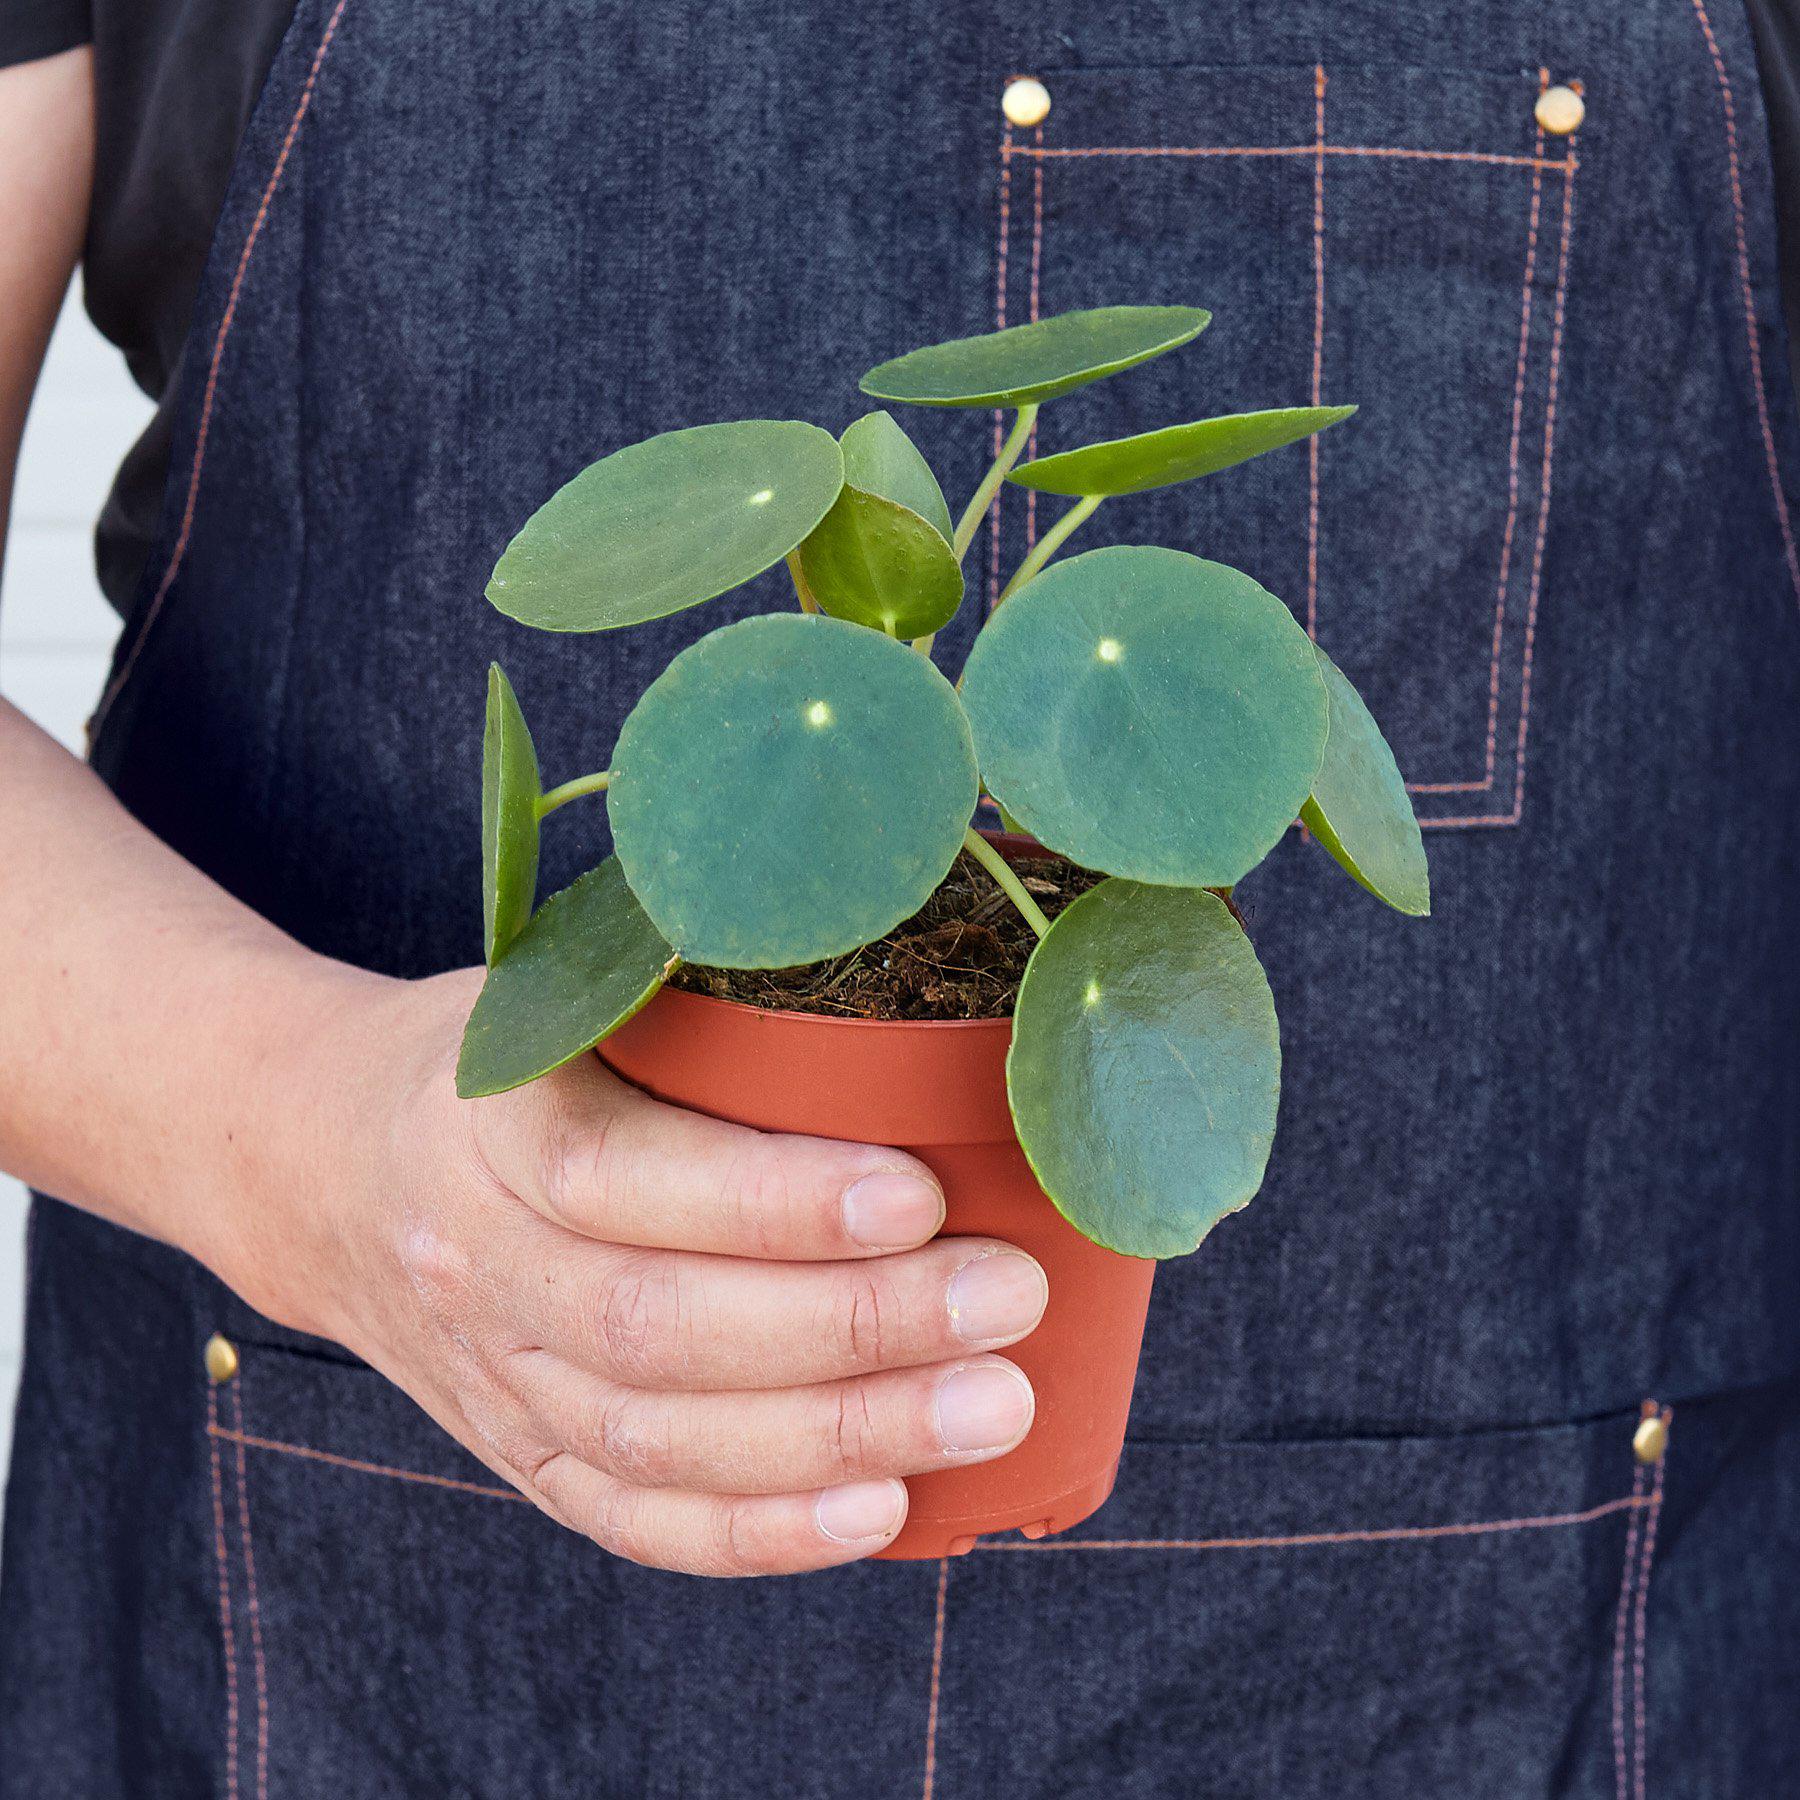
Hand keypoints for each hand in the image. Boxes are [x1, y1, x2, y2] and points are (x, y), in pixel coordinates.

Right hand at [233, 968, 1046, 1575]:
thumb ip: (694, 1000)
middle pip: (661, 1327)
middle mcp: (478, 1263)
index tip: (921, 1192)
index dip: (771, 1200)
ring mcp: (493, 1377)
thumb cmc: (502, 1056)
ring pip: (661, 1440)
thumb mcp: (562, 991)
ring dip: (839, 1438)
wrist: (324, 1162)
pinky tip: (881, 1513)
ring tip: (990, 1407)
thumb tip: (906, 987)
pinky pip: (634, 1520)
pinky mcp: (519, 1452)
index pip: (621, 1175)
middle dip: (854, 1327)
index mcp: (486, 1125)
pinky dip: (760, 1534)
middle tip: (1008, 1299)